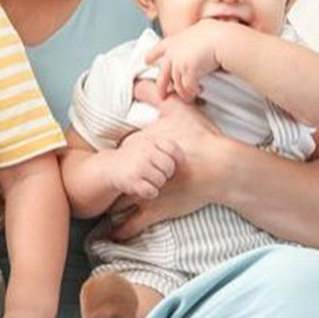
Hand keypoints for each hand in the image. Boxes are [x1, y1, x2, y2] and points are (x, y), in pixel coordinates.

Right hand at [107, 131, 184, 200]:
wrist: (109, 168)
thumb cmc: (134, 158)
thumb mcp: (148, 144)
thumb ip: (165, 147)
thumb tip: (189, 152)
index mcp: (150, 141)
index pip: (173, 149)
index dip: (178, 160)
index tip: (175, 165)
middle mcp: (145, 151)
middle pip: (169, 168)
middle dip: (165, 174)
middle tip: (155, 173)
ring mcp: (139, 165)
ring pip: (161, 181)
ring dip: (156, 184)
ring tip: (146, 179)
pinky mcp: (133, 180)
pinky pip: (152, 191)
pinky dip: (148, 192)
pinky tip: (141, 187)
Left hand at [108, 81, 240, 240]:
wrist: (220, 168)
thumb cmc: (200, 138)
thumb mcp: (176, 108)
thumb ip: (154, 94)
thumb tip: (135, 82)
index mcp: (137, 148)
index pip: (118, 154)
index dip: (116, 159)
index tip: (106, 163)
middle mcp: (135, 172)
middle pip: (114, 178)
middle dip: (109, 183)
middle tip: (98, 187)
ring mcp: (143, 193)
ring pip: (117, 203)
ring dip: (111, 206)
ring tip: (102, 209)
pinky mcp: (155, 211)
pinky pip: (131, 225)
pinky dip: (120, 231)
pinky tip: (112, 235)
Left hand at [146, 20, 233, 101]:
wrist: (219, 38)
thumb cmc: (213, 33)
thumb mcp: (197, 31)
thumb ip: (191, 39)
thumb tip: (197, 39)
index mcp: (174, 41)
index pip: (158, 49)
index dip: (152, 55)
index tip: (147, 61)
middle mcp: (173, 53)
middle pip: (163, 74)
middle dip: (161, 86)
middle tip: (162, 94)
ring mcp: (178, 63)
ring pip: (176, 84)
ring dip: (182, 92)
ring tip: (188, 97)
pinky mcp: (187, 72)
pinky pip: (187, 87)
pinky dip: (192, 92)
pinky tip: (196, 93)